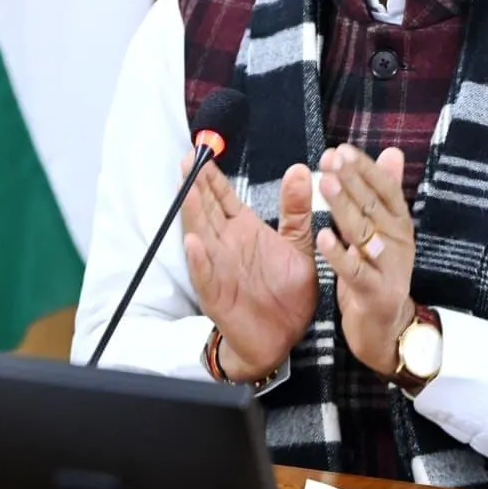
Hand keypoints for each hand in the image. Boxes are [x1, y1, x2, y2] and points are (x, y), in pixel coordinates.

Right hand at [180, 154, 316, 381]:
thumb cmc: (287, 291)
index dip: (213, 177)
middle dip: (198, 186)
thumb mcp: (298, 244)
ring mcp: (219, 269)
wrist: (284, 337)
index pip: (224, 198)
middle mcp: (227, 246)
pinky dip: (199, 260)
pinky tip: (193, 242)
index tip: (202, 151)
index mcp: (245, 231)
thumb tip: (300, 169)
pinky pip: (206, 276)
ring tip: (187, 191)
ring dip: (193, 215)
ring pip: (201, 236)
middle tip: (190, 159)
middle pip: (207, 210)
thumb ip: (296, 209)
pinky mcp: (218, 295)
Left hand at [314, 143, 415, 376]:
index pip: (385, 188)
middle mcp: (399, 241)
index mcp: (400, 223)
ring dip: (345, 207)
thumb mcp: (385, 231)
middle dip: (352, 180)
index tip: (341, 149)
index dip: (365, 168)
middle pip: (374, 205)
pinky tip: (323, 236)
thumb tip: (393, 152)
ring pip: (365, 233)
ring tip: (326, 184)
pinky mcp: (376, 293)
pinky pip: (355, 271)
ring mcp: (390, 268)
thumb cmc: (379, 272)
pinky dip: (339, 254)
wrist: (387, 328)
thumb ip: (386, 192)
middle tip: (331, 158)